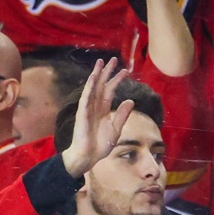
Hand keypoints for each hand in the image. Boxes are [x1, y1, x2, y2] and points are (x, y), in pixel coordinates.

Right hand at [61, 58, 134, 177]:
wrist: (89, 156)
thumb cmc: (101, 144)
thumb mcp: (116, 128)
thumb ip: (123, 114)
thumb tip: (131, 100)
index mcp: (103, 109)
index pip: (111, 90)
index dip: (117, 80)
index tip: (126, 71)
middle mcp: (95, 106)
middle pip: (101, 85)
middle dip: (107, 72)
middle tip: (113, 59)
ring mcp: (88, 108)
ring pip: (93, 88)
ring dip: (97, 75)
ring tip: (101, 62)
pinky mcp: (82, 113)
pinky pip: (86, 97)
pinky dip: (90, 87)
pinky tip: (93, 77)